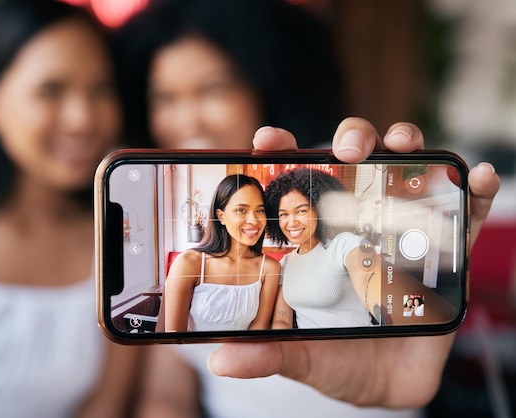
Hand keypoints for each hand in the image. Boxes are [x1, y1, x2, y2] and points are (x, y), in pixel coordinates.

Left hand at [207, 118, 500, 408]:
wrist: (384, 385)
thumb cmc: (335, 358)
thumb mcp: (300, 355)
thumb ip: (266, 354)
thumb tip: (223, 361)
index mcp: (314, 236)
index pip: (295, 182)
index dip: (280, 154)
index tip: (268, 141)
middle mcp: (356, 223)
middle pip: (354, 162)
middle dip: (351, 139)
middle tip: (348, 148)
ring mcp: (400, 231)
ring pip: (406, 172)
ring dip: (407, 146)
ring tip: (404, 144)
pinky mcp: (444, 252)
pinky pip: (464, 213)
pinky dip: (474, 190)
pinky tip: (476, 178)